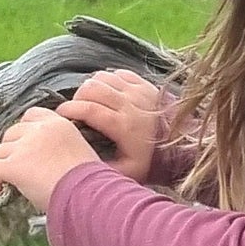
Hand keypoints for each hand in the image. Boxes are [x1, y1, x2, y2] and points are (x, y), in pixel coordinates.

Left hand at [0, 108, 100, 210]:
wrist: (87, 193)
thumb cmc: (90, 180)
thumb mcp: (80, 150)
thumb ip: (59, 145)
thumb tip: (43, 157)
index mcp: (59, 124)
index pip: (32, 114)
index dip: (26, 129)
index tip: (27, 142)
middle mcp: (40, 130)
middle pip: (11, 132)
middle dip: (12, 148)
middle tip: (19, 164)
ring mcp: (24, 147)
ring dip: (3, 163)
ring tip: (11, 179)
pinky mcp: (12, 165)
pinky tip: (2, 189)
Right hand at [55, 70, 169, 182]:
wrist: (184, 148)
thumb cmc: (152, 161)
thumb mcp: (127, 172)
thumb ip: (101, 168)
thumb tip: (77, 164)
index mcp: (123, 126)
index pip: (87, 108)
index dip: (68, 109)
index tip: (61, 116)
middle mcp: (131, 104)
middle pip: (92, 87)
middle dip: (78, 97)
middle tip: (78, 110)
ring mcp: (140, 91)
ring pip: (104, 77)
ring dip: (92, 87)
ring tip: (92, 102)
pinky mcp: (147, 85)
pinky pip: (119, 73)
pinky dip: (108, 80)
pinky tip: (108, 94)